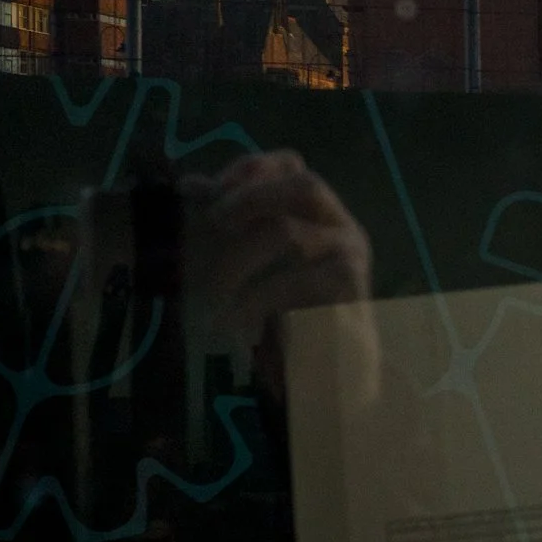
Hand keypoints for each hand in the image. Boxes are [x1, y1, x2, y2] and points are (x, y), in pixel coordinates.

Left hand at [197, 150, 376, 402]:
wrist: (330, 377)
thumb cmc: (291, 320)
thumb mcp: (258, 267)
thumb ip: (235, 227)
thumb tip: (191, 185)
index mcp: (322, 215)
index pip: (293, 165)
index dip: (251, 168)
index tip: (207, 192)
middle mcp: (343, 227)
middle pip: (305, 183)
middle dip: (251, 197)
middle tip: (213, 223)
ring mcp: (350, 258)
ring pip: (287, 231)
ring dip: (236, 258)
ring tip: (212, 291)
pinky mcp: (347, 295)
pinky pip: (289, 283)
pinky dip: (253, 300)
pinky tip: (233, 321)